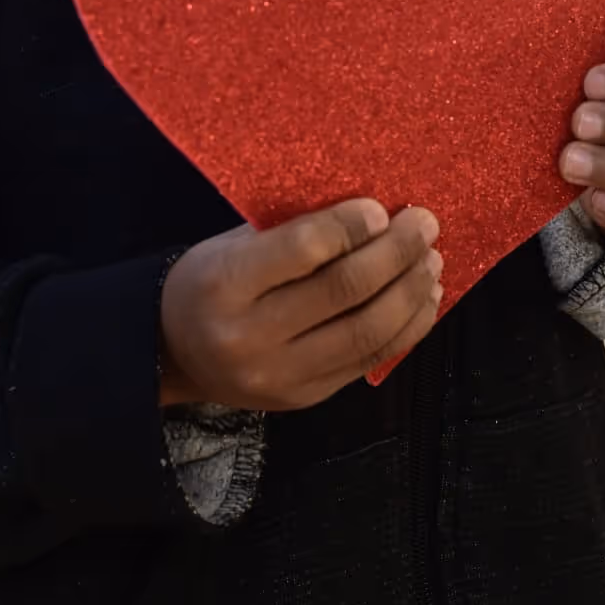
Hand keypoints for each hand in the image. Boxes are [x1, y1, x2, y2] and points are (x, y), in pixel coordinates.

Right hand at [159, 200, 442, 411]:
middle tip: (425, 224)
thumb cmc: (210, 280)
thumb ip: (290, 231)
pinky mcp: (308, 397)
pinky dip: (408, 327)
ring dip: (411, 291)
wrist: (172, 353)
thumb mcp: (232, 244)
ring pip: (368, 331)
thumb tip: (370, 210)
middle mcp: (253, 336)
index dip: (351, 225)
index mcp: (226, 284)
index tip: (381, 208)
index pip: (303, 250)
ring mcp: (282, 376)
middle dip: (396, 253)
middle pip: (345, 291)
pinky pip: (370, 360)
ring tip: (432, 260)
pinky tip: (424, 298)